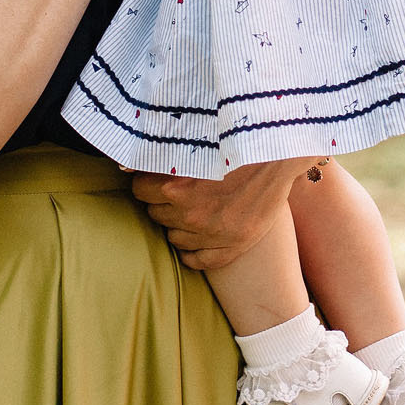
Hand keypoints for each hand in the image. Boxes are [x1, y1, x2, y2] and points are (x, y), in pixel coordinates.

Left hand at [130, 158, 308, 270]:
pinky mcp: (232, 246)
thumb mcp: (193, 144)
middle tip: (180, 190)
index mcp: (175, 186)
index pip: (139, 191)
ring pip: (174, 237)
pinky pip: (196, 260)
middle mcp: (190, 214)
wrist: (279, 155)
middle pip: (156, 214)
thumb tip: (125, 163)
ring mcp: (211, 234)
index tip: (157, 179)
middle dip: (163, 203)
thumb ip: (162, 155)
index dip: (148, 184)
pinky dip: (193, 251)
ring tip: (195, 207)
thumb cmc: (234, 144)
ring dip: (179, 225)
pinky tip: (198, 237)